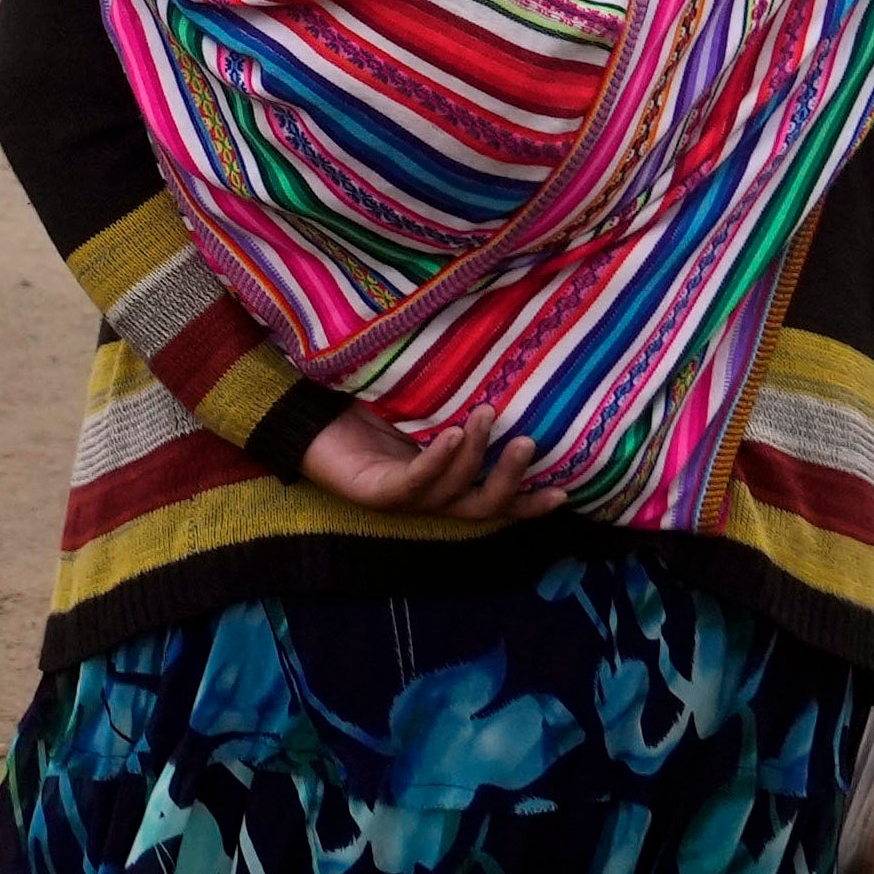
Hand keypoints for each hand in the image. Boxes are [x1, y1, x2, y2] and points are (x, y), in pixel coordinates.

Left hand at [301, 410, 556, 522]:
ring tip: (485, 415)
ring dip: (474, 455)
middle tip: (528, 442)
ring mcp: (403, 500)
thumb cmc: (369, 405)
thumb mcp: (424, 403)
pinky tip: (449, 434)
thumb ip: (458, 401)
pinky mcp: (375, 494)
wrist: (307, 416)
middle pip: (483, 505)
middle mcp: (430, 497)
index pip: (495, 500)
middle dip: (511, 479)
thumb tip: (507, 368)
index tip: (565, 491)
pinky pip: (414, 482)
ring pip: (453, 491)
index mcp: (446, 482)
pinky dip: (436, 460)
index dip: (530, 502)